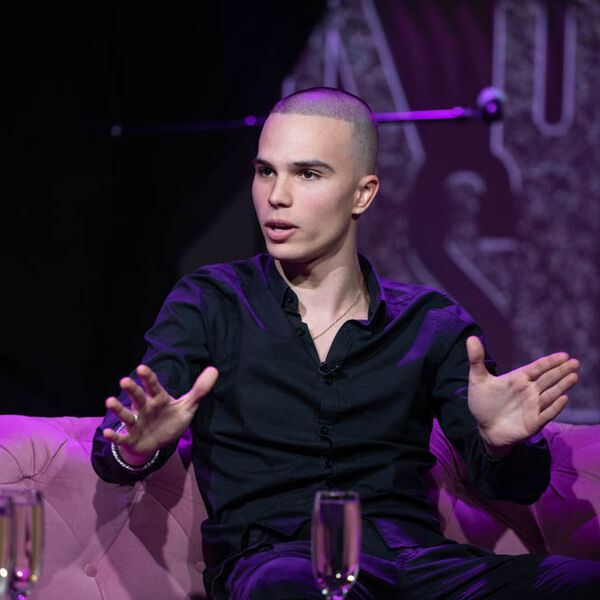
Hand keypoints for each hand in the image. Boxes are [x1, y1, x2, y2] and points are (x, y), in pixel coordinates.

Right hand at [102, 364, 218, 464]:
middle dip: (132, 389)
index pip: (153, 386)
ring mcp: (136, 423)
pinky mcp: (131, 439)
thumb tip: (214, 369)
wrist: (158, 443)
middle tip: (124, 381)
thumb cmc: (171, 420)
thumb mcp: (188, 406)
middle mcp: (144, 408)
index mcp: (158, 399)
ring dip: (118, 409)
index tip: (141, 368)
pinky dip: (114, 435)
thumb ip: (199, 390)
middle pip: (138, 397)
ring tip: (109, 401)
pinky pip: (122, 437)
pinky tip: (107, 432)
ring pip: (126, 415)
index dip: (148, 378)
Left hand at [466, 336, 578, 455]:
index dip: (550, 362)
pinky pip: (547, 413)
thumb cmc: (483, 403)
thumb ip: (476, 359)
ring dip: (562, 386)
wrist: (485, 429)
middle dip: (561, 370)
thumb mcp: (477, 380)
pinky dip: (555, 407)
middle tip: (575, 362)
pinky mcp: (533, 422)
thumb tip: (471, 338)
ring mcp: (533, 407)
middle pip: (548, 378)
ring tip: (574, 375)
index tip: (563, 355)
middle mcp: (529, 391)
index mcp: (518, 379)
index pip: (537, 368)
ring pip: (551, 394)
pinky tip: (563, 398)